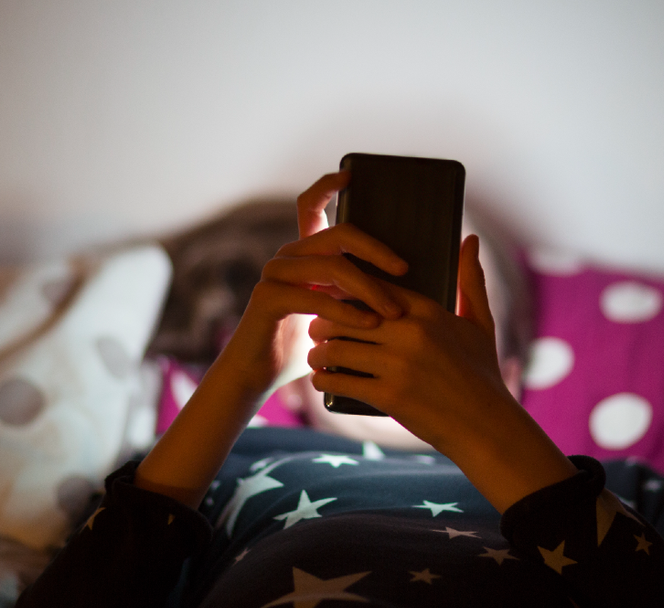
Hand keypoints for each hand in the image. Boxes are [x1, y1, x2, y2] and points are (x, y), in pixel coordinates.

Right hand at [218, 171, 409, 396]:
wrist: (258, 375)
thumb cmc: (303, 347)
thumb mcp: (336, 315)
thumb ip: (356, 295)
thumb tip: (403, 285)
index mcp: (303, 255)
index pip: (310, 206)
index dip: (328, 186)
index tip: (351, 175)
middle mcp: (287, 257)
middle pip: (338, 235)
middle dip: (377, 250)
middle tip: (404, 270)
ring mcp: (275, 274)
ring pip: (332, 266)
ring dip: (370, 288)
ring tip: (394, 312)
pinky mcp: (268, 298)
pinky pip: (315, 297)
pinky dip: (347, 311)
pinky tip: (368, 323)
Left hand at [304, 234, 509, 452]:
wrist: (486, 426)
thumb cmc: (483, 375)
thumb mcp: (480, 323)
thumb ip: (471, 280)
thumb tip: (471, 238)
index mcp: (428, 312)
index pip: (372, 288)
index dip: (346, 293)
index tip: (333, 299)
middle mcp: (411, 333)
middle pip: (346, 315)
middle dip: (325, 323)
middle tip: (316, 329)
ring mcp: (399, 364)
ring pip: (337, 347)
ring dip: (320, 352)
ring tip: (316, 355)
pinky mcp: (389, 395)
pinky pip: (340, 379)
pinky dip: (324, 379)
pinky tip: (322, 379)